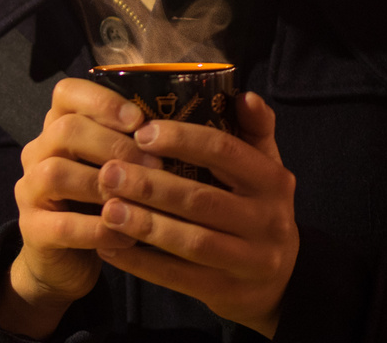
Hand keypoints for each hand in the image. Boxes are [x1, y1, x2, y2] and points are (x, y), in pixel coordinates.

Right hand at [0, 77, 162, 337]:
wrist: (66, 260)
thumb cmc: (100, 204)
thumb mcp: (114, 168)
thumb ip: (131, 145)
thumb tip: (177, 129)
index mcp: (57, 127)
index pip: (67, 93)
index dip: (103, 102)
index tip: (139, 120)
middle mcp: (37, 152)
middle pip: (65, 130)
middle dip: (115, 145)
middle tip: (156, 166)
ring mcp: (29, 190)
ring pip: (57, 173)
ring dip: (105, 185)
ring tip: (142, 200)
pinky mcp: (31, 229)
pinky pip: (64, 225)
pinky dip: (101, 230)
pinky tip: (129, 236)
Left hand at [94, 92, 298, 338]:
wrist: (280, 281)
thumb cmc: (257, 207)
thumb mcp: (265, 168)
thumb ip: (254, 130)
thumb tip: (244, 95)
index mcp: (273, 180)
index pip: (224, 151)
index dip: (182, 139)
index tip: (141, 132)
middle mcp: (268, 221)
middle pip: (201, 199)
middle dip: (151, 185)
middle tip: (108, 171)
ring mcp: (251, 261)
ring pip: (191, 242)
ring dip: (144, 225)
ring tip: (106, 208)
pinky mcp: (228, 293)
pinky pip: (179, 278)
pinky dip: (142, 263)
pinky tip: (109, 245)